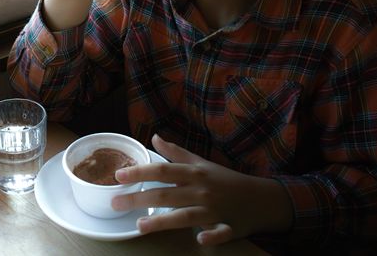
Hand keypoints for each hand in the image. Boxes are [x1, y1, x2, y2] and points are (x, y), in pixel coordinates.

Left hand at [111, 135, 293, 245]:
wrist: (260, 198)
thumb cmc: (226, 180)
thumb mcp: (201, 163)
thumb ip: (176, 153)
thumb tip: (154, 137)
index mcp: (194, 174)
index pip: (163, 170)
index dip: (140, 172)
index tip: (119, 176)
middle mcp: (201, 191)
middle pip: (167, 194)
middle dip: (139, 198)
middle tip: (116, 203)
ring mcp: (215, 210)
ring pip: (186, 216)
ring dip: (164, 221)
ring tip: (140, 225)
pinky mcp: (229, 227)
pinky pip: (220, 233)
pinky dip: (212, 235)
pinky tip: (200, 239)